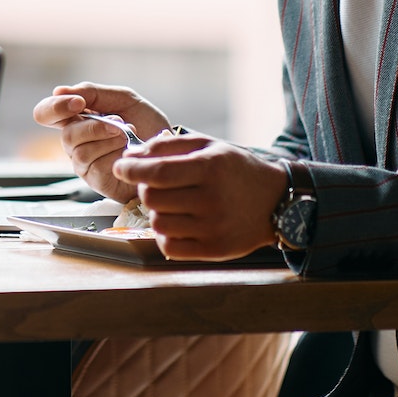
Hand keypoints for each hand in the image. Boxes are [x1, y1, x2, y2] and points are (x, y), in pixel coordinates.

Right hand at [31, 83, 170, 202]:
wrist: (170, 149)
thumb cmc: (146, 124)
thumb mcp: (123, 99)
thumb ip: (93, 93)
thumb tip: (58, 90)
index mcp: (77, 118)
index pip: (46, 113)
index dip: (56, 107)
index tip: (79, 103)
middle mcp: (75, 142)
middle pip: (65, 135)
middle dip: (93, 127)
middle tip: (118, 122)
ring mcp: (84, 163)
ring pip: (80, 152)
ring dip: (108, 140)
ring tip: (128, 137)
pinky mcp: (96, 182)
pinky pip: (95, 167)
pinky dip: (115, 156)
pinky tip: (127, 153)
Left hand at [111, 133, 288, 261]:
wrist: (276, 201)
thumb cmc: (236, 170)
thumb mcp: (208, 146)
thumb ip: (168, 146)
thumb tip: (130, 155)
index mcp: (210, 168)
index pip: (157, 172)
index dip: (131, 169)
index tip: (121, 166)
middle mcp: (212, 199)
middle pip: (152, 198)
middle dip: (145, 188)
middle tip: (156, 184)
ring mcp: (213, 228)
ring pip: (157, 223)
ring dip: (156, 211)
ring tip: (172, 203)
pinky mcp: (214, 250)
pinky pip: (169, 246)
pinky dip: (165, 234)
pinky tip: (177, 222)